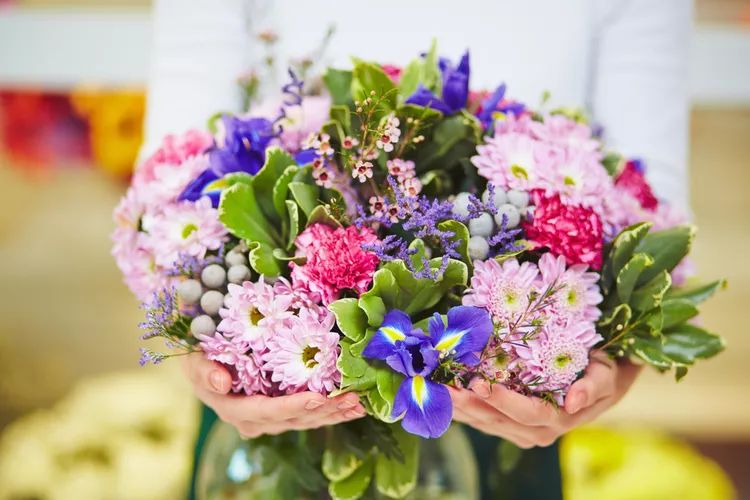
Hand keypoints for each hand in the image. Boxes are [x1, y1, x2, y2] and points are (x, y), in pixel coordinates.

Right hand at [182, 353, 366, 437]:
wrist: (205, 362)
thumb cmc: (201, 357)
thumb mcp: (195, 361)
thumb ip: (204, 371)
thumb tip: (220, 382)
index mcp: (234, 409)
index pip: (267, 411)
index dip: (293, 407)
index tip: (318, 399)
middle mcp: (255, 420)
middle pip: (294, 419)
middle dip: (325, 411)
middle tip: (352, 400)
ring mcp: (271, 419)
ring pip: (307, 421)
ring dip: (334, 413)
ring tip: (358, 403)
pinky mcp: (284, 412)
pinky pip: (311, 415)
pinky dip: (333, 411)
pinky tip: (354, 407)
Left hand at [449, 351, 640, 447]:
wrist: (599, 384)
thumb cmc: (602, 372)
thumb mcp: (605, 375)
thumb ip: (592, 387)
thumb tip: (575, 400)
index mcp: (558, 419)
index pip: (525, 412)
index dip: (501, 400)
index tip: (478, 382)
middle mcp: (536, 431)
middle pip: (495, 419)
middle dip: (466, 402)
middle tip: (442, 384)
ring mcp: (519, 432)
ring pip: (482, 422)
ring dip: (456, 406)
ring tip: (432, 386)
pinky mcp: (506, 426)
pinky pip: (479, 420)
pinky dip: (458, 407)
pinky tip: (439, 393)